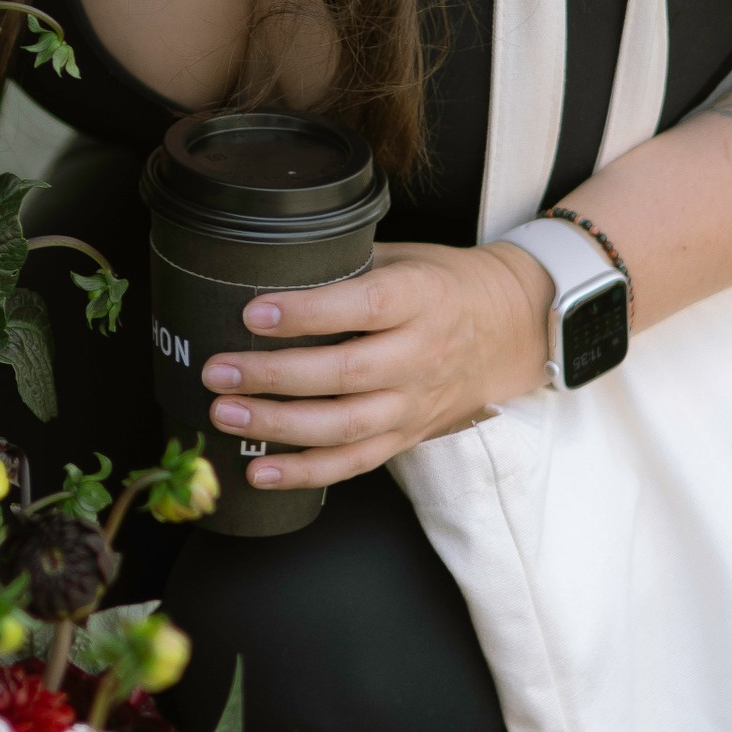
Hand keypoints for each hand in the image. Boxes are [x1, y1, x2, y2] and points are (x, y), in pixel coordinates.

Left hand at [199, 241, 549, 493]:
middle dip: (274, 376)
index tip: (254, 313)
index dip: (308, 313)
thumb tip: (267, 264)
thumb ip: (346, 266)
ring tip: (224, 413)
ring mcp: (415, 404)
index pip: (364, 308)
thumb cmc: (444, 285)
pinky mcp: (407, 437)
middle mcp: (422, 356)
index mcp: (423, 299)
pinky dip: (304, 473)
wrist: (512, 330)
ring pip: (344, 426)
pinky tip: (258, 471)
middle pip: (345, 375)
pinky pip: (353, 464)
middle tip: (219, 370)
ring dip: (278, 425)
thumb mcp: (405, 258)